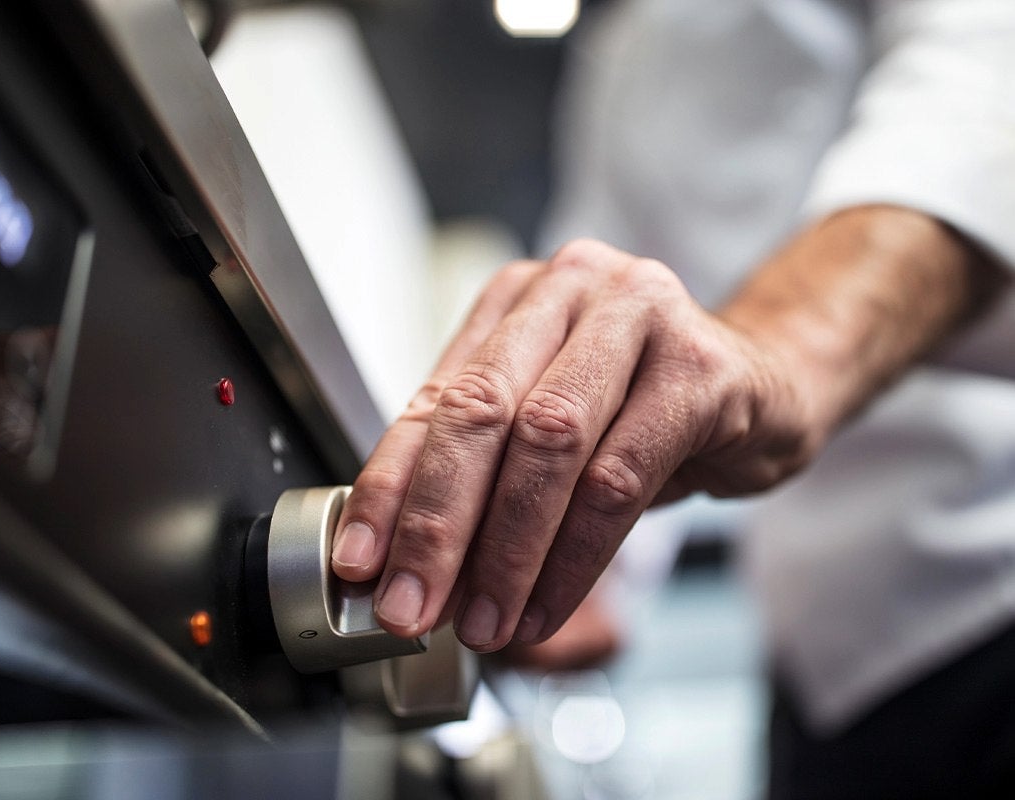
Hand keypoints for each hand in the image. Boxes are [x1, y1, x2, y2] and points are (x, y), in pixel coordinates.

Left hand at [329, 238, 812, 651]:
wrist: (766, 388)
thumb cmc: (645, 410)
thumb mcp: (552, 427)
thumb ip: (482, 474)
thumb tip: (410, 564)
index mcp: (517, 300)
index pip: (434, 399)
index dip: (390, 486)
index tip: (361, 561)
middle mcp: (571, 290)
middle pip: (482, 410)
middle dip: (437, 522)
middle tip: (411, 605)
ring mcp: (640, 315)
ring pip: (549, 442)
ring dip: (506, 550)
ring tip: (484, 621)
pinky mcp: (700, 367)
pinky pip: (620, 477)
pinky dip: (575, 557)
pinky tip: (546, 605)